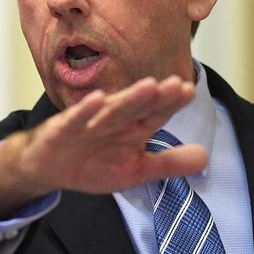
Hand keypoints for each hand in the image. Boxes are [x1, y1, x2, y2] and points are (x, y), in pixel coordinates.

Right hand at [0, 75, 207, 217]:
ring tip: (149, 86)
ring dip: (129, 98)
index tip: (189, 90)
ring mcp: (87, 124)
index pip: (155, 114)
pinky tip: (98, 99)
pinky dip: (85, 110)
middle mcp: (112, 121)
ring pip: (111, 111)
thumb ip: (168, 164)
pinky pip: (74, 120)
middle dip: (155, 97)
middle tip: (176, 83)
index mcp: (131, 129)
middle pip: (137, 108)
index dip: (171, 104)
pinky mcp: (62, 131)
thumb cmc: (92, 164)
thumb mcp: (134, 170)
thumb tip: (206, 157)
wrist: (46, 167)